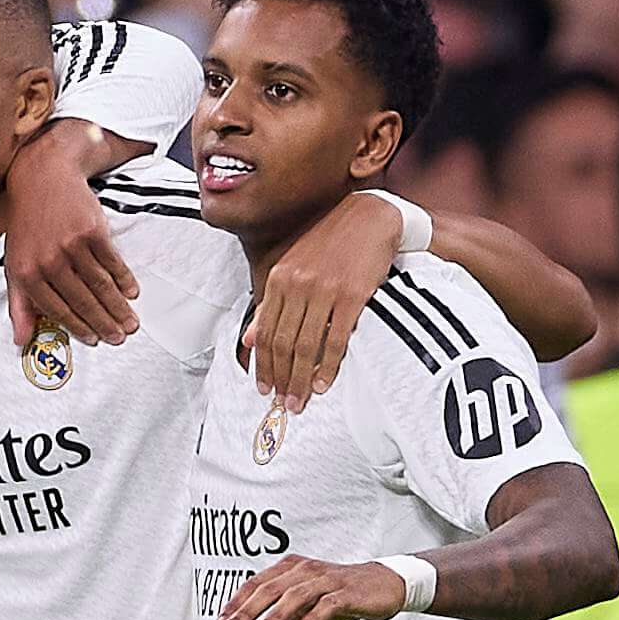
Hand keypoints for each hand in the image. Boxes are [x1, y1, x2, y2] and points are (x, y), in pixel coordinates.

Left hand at [3, 129, 140, 346]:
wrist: (43, 177)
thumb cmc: (27, 225)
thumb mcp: (13, 264)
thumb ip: (18, 305)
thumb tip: (21, 341)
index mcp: (26, 274)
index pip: (57, 310)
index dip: (79, 328)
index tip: (95, 340)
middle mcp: (48, 262)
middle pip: (82, 301)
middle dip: (104, 323)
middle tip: (120, 337)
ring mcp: (71, 246)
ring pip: (100, 285)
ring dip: (118, 307)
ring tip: (131, 322)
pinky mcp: (92, 231)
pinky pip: (112, 263)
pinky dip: (124, 279)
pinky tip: (131, 292)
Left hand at [217, 552, 408, 619]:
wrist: (383, 587)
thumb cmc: (336, 598)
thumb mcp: (300, 613)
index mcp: (289, 569)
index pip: (256, 584)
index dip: (237, 604)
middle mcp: (304, 570)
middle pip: (271, 589)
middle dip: (248, 610)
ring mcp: (326, 579)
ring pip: (296, 595)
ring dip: (275, 616)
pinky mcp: (347, 592)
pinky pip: (327, 604)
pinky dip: (312, 617)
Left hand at [241, 188, 406, 402]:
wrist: (370, 217)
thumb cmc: (331, 243)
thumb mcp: (293, 266)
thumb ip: (271, 303)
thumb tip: (249, 337)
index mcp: (279, 278)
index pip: (264, 332)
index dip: (262, 365)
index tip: (263, 387)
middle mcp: (298, 284)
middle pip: (282, 344)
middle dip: (281, 378)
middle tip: (282, 402)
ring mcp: (324, 290)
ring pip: (306, 346)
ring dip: (301, 379)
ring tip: (300, 400)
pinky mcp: (352, 295)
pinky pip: (336, 339)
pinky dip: (329, 366)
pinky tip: (323, 383)